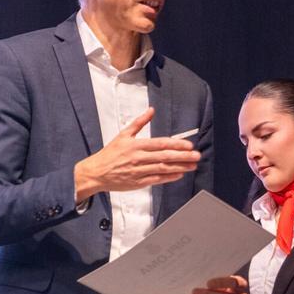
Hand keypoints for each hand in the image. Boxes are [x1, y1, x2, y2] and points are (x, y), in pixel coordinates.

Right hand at [74, 107, 200, 199]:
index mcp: (136, 145)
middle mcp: (139, 158)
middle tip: (197, 156)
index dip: (176, 144)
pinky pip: (156, 180)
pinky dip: (168, 178)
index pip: (161, 143)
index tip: (189, 145)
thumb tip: (151, 110)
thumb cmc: (110, 154)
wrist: (96, 172)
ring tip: (192, 166)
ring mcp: (139, 171)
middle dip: (183, 156)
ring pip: (163, 168)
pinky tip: (179, 175)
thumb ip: (139, 122)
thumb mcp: (123, 134)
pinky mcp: (138, 182)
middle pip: (165, 156)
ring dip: (180, 167)